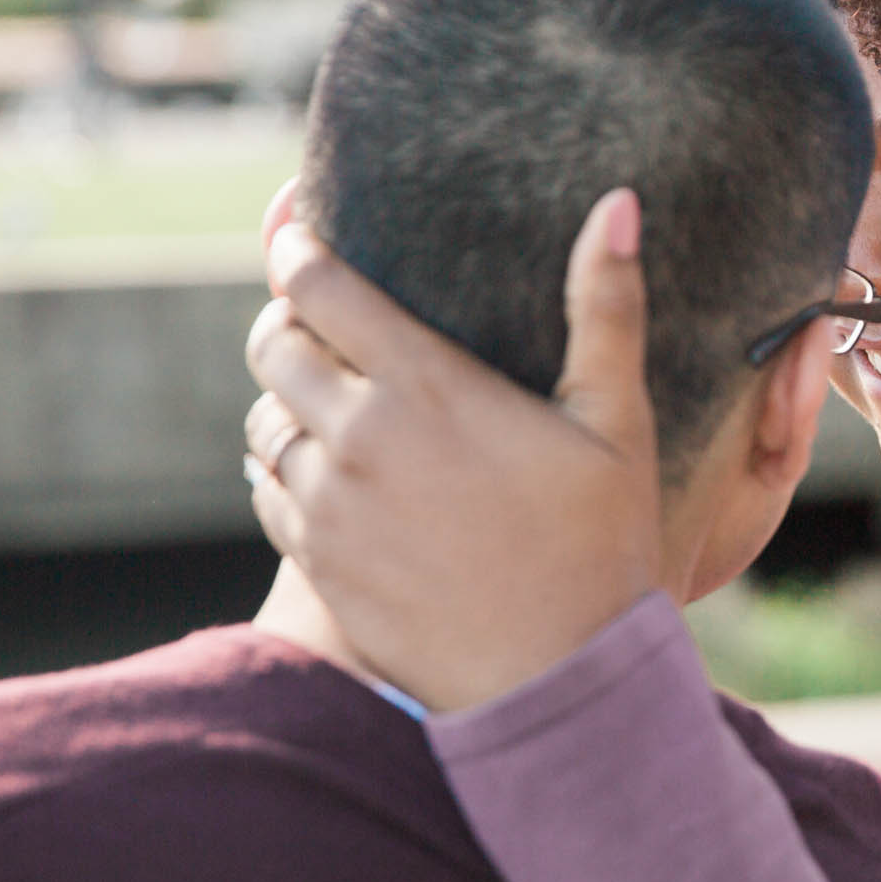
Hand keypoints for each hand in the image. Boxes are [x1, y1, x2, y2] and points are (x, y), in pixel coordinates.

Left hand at [244, 183, 674, 712]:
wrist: (558, 680)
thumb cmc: (604, 545)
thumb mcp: (618, 420)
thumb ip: (607, 305)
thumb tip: (617, 202)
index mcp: (428, 387)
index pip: (319, 287)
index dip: (295, 246)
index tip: (298, 232)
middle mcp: (361, 438)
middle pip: (273, 345)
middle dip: (288, 319)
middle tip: (319, 315)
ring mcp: (330, 506)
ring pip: (262, 421)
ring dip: (286, 398)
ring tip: (327, 396)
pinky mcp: (318, 563)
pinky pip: (266, 491)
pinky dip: (282, 467)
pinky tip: (324, 469)